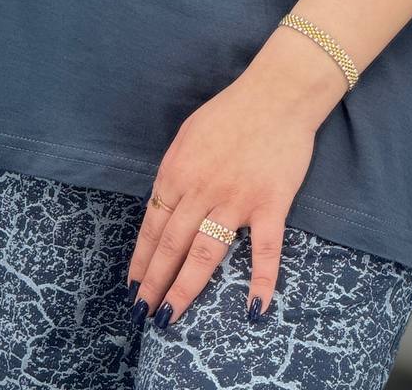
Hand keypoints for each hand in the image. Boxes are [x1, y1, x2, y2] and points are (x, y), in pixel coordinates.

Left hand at [126, 28, 346, 328]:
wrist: (278, 93)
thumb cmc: (232, 110)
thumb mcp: (189, 134)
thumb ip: (176, 170)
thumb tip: (164, 204)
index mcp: (178, 171)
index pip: (153, 225)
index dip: (141, 259)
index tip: (132, 285)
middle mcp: (201, 190)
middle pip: (172, 245)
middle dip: (153, 283)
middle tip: (142, 314)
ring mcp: (236, 200)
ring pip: (204, 253)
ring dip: (184, 288)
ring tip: (169, 318)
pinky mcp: (269, 204)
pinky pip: (265, 250)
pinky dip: (262, 281)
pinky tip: (256, 310)